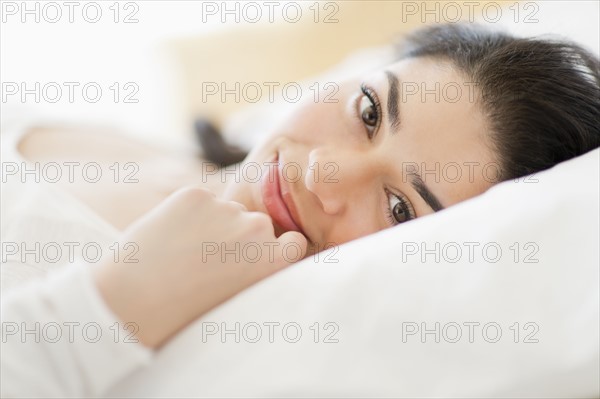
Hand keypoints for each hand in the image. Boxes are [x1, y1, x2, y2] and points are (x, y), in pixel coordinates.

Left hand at [92, 187, 306, 347]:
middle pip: (257, 224)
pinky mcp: (195, 195)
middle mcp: (257, 229)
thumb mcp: (238, 299)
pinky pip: (200, 199)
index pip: (293, 241)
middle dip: (239, 236)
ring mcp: (226, 208)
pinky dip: (188, 212)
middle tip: (209, 259)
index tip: (254, 258)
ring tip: (183, 251)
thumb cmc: (184, 314)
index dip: (274, 248)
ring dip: (213, 222)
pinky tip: (170, 236)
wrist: (133, 303)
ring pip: (227, 209)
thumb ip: (256, 270)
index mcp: (274, 260)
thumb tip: (260, 247)